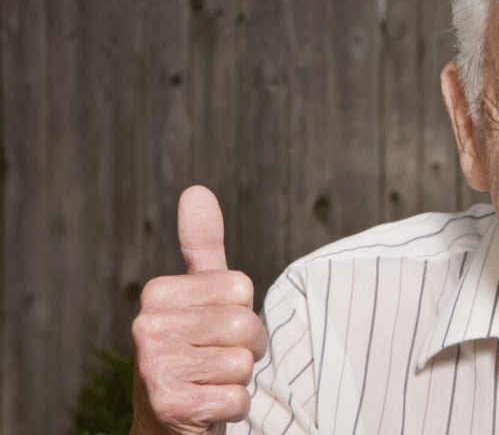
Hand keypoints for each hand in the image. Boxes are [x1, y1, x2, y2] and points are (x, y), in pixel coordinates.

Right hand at [131, 186, 267, 433]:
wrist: (171, 423)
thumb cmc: (195, 353)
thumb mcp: (201, 296)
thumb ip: (202, 247)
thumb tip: (197, 190)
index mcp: (156, 294)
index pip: (240, 286)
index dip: (243, 311)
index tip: (217, 330)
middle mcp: (147, 328)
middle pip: (244, 323)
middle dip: (247, 347)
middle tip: (220, 360)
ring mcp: (154, 368)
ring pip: (243, 363)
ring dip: (239, 379)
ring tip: (211, 382)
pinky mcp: (170, 405)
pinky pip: (238, 398)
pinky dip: (234, 407)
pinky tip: (207, 406)